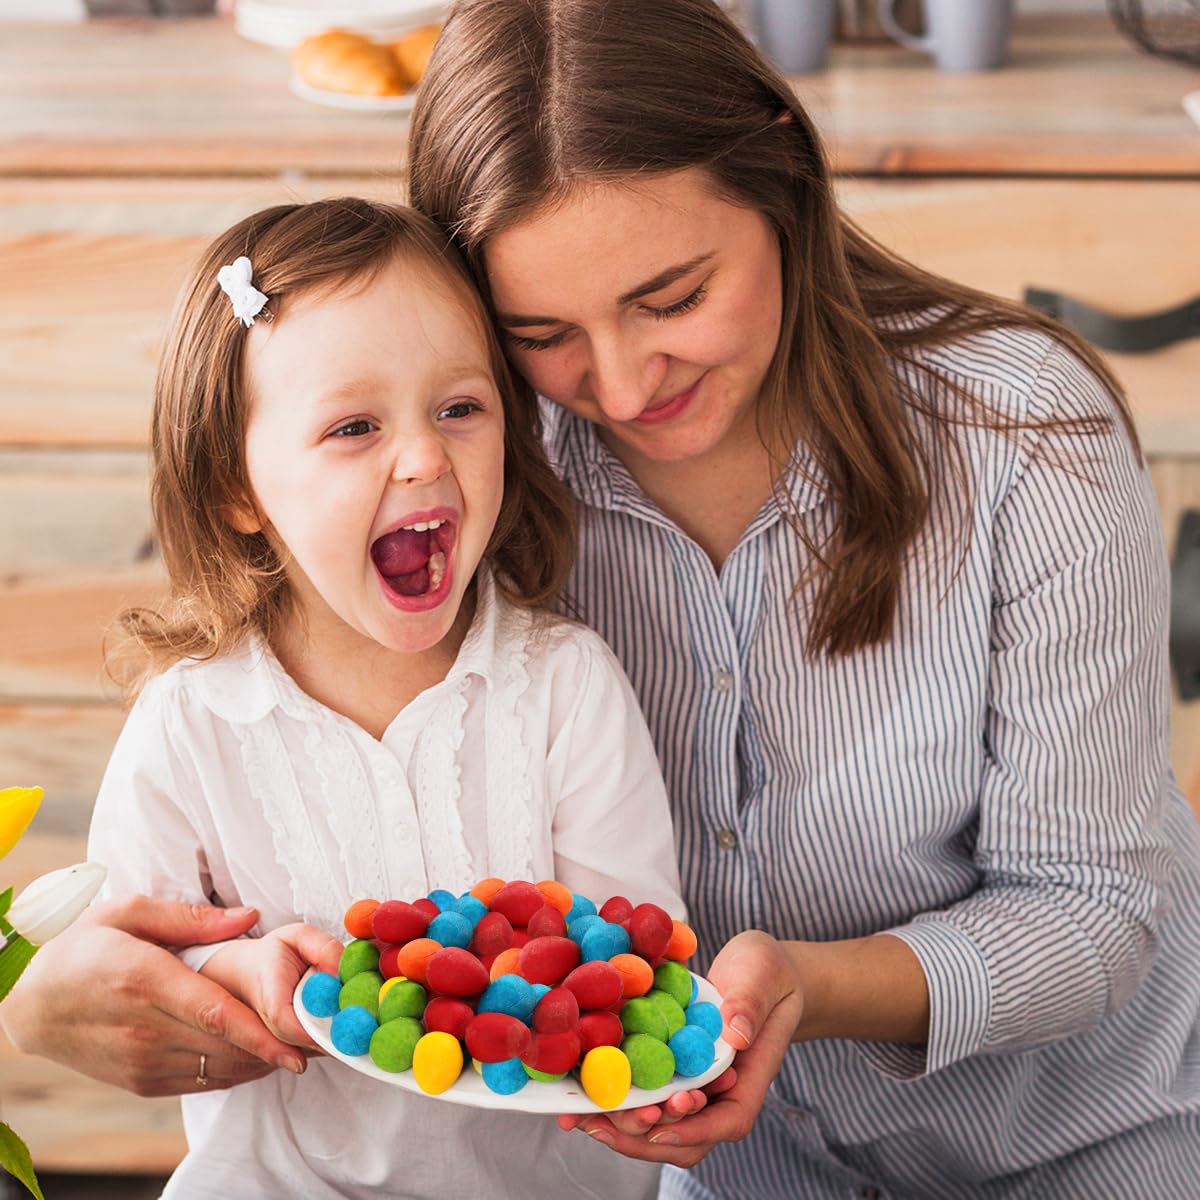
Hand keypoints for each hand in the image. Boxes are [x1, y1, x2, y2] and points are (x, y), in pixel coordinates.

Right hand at [0, 895, 315, 1095]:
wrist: (32, 1006)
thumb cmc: (83, 948)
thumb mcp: (128, 912)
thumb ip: (191, 917)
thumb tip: (249, 916)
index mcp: (144, 980)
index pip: (215, 1013)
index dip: (262, 1031)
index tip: (301, 1042)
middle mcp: (144, 1028)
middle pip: (225, 1044)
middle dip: (278, 1046)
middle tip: (323, 1037)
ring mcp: (141, 1061)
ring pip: (218, 1068)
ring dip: (263, 1061)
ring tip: (305, 1045)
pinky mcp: (141, 1082)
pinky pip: (201, 1081)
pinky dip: (236, 1071)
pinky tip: (263, 1056)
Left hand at [558, 931, 803, 1167]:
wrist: (758, 968)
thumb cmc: (768, 971)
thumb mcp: (763, 975)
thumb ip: (750, 1003)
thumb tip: (736, 1033)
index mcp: (751, 1075)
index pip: (730, 1119)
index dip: (694, 1128)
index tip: (660, 1121)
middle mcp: (722, 1090)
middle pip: (689, 1135)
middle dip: (646, 1135)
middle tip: (606, 1119)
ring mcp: (696, 1083)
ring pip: (663, 1124)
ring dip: (625, 1126)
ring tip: (585, 1116)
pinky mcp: (673, 1068)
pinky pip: (647, 1093)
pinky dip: (619, 1099)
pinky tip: (585, 1094)